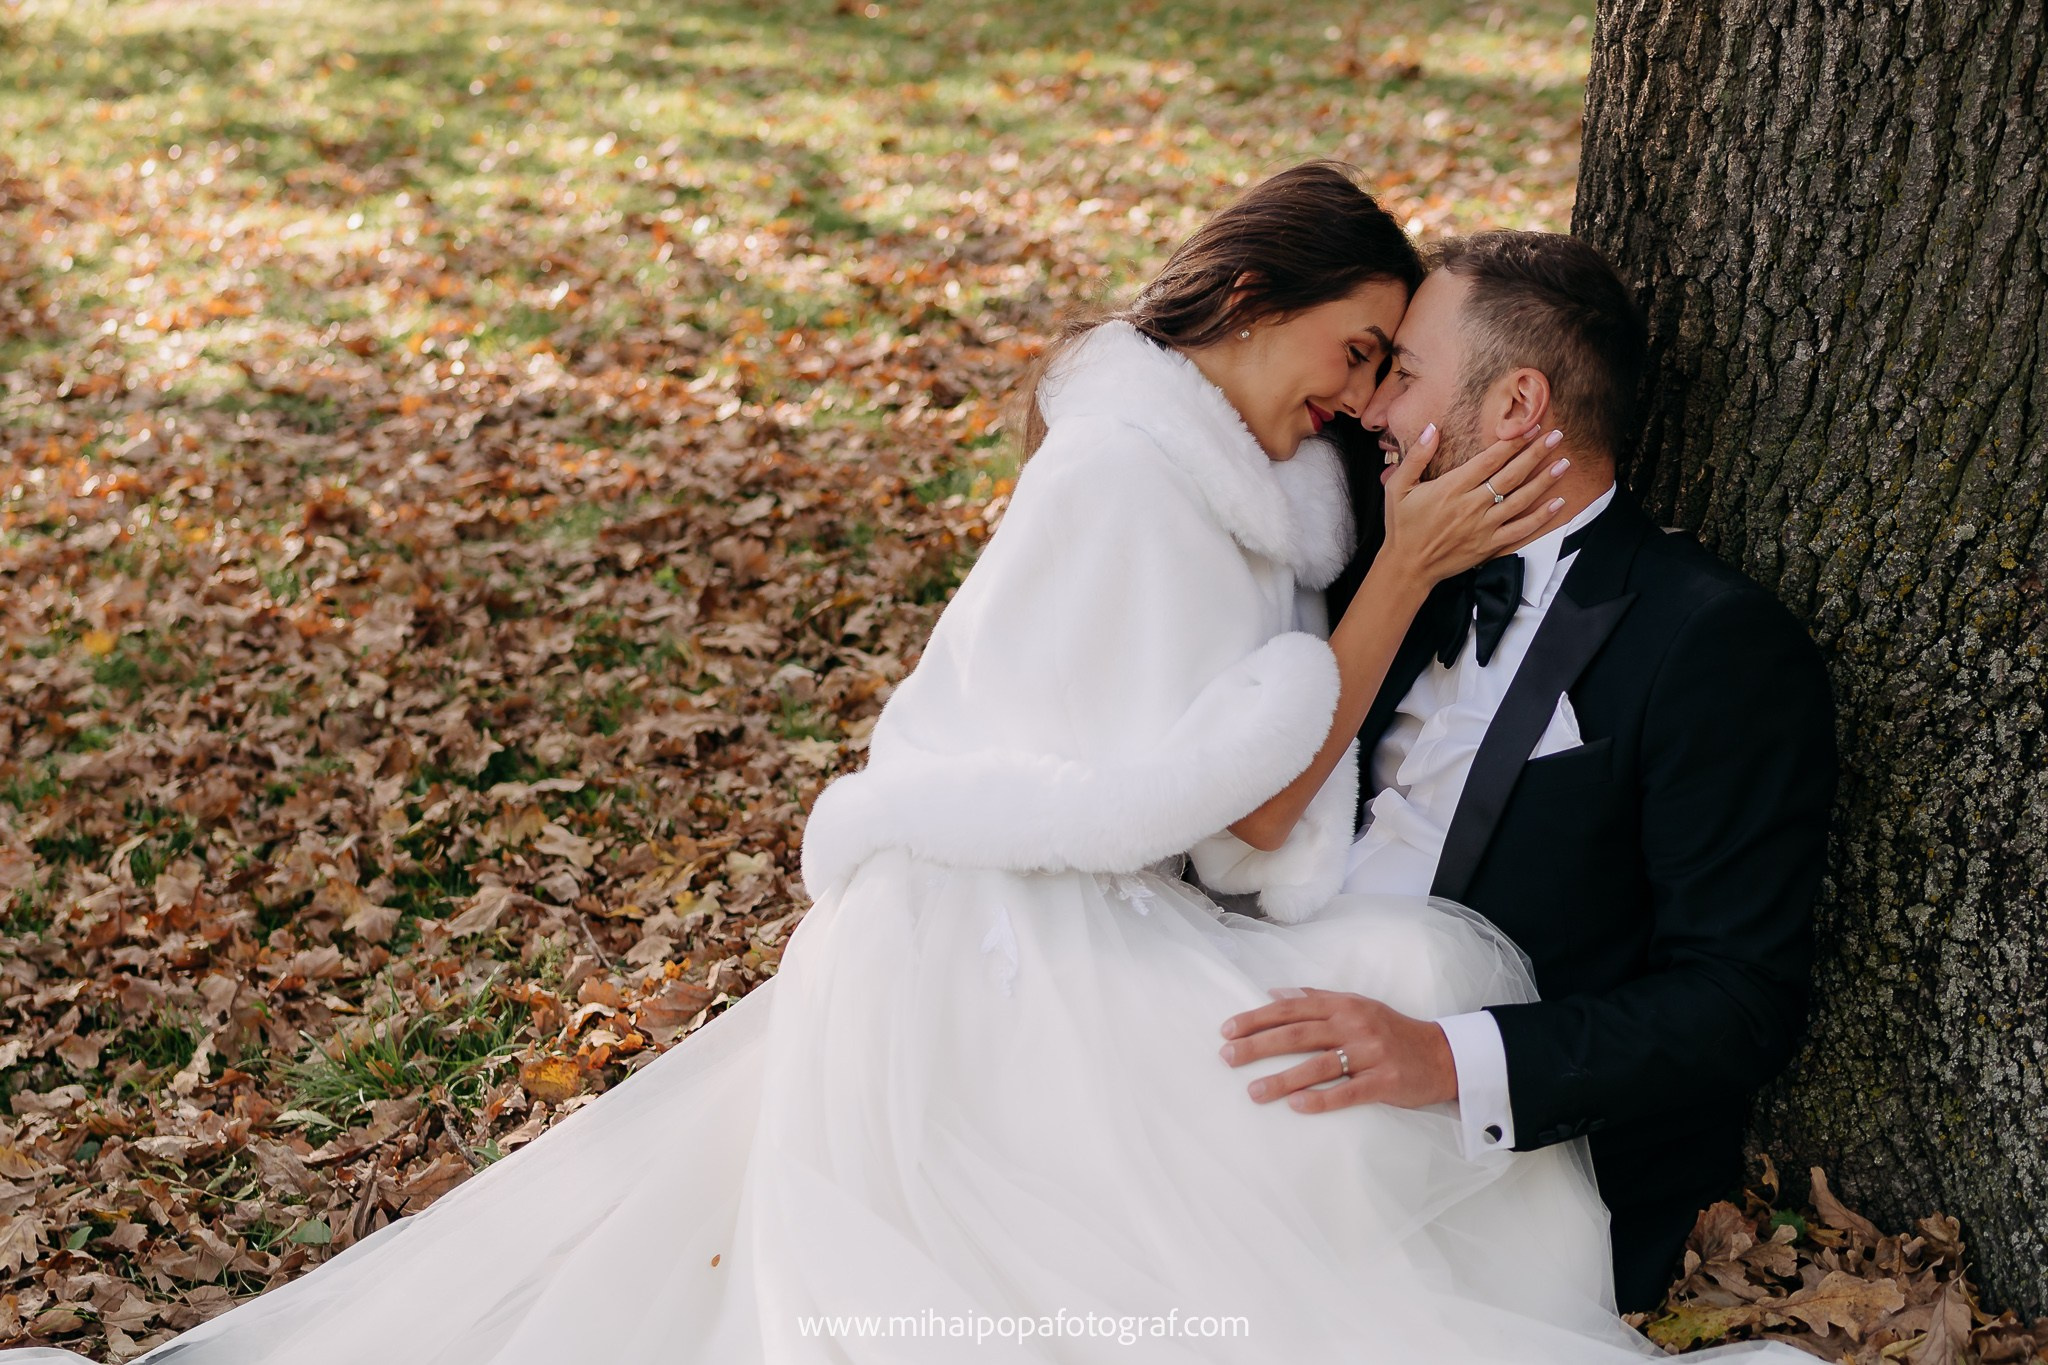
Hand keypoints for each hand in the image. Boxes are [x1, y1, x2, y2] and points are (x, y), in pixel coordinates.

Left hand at [1218, 987, 1457, 1112]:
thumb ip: (1316, 997)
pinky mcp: (1385, 1081)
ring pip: (1317, 1066)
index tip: (1226, 1031)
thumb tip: (1274, 993)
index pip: (1290, 1010)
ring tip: (1253, 1092)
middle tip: (1227, 1058)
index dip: (1256, 1019)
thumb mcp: (1356, 1005)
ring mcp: (1370, 1053)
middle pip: (1296, 1035)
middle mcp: (1353, 1025)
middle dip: (1257, 1046)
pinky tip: (1297, 1106)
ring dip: (1282, 1079)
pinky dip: (1321, 1099)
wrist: (1442, 1054)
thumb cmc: (1391, 1029)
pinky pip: (1348, 1091)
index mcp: (1342, 1005)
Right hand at [1376, 423, 1571, 589]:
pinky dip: (1541, 517)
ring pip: (1521, 500)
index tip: (1530, 428)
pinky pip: (1520, 530)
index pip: (1489, 460)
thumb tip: (1432, 428)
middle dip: (1535, 454)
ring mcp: (1482, 527)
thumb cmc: (1402, 525)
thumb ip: (1416, 456)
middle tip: (1556, 436)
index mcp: (1451, 488)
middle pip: (1511, 476)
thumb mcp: (1398, 487)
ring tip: (1563, 464)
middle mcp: (1471, 506)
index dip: (1512, 443)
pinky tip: (1558, 503)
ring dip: (1544, 481)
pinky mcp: (1488, 545)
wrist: (1407, 566)